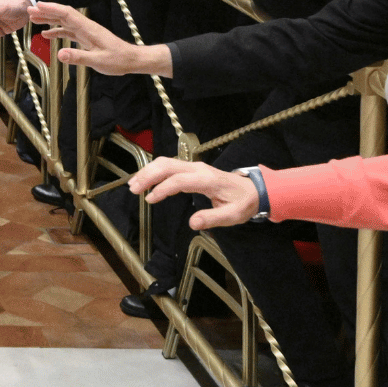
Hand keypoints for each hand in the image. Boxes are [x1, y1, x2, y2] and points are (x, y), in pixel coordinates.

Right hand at [31, 2, 167, 75]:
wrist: (131, 59)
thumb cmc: (118, 60)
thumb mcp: (98, 61)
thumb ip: (78, 57)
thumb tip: (59, 54)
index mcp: (88, 29)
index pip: (67, 14)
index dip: (51, 8)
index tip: (37, 5)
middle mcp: (86, 27)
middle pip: (63, 15)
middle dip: (46, 11)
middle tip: (29, 10)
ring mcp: (86, 32)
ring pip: (64, 22)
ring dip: (49, 19)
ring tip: (33, 19)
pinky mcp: (86, 38)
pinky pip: (68, 31)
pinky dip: (57, 31)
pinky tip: (47, 34)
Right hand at [128, 157, 261, 229]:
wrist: (254, 190)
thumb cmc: (243, 202)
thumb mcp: (232, 215)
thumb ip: (212, 218)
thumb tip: (192, 223)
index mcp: (207, 179)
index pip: (179, 180)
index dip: (163, 188)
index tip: (150, 200)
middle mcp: (198, 168)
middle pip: (168, 165)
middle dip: (148, 175)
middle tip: (133, 188)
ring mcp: (194, 166)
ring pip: (166, 162)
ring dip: (148, 171)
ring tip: (134, 184)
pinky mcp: (191, 168)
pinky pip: (169, 165)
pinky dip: (154, 171)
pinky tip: (146, 180)